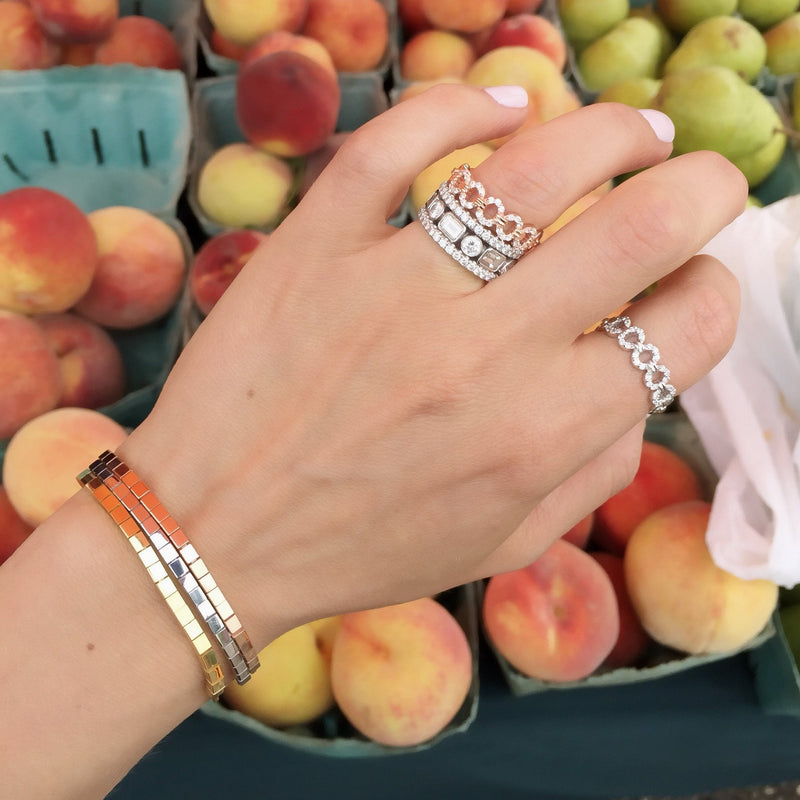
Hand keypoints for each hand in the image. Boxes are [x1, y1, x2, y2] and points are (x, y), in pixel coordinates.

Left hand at [120, 85, 745, 648]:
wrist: (215, 537)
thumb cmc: (364, 549)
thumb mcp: (502, 541)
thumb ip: (592, 467)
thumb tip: (641, 382)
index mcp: (540, 436)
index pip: (689, 327)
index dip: (713, 294)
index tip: (691, 286)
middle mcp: (481, 356)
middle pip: (643, 225)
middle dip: (706, 187)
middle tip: (704, 181)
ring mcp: (392, 289)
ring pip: (536, 164)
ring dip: (613, 130)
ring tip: (634, 131)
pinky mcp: (313, 248)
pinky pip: (397, 142)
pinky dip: (463, 107)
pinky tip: (504, 110)